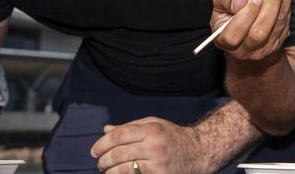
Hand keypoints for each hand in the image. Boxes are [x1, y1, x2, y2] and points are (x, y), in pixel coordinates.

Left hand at [91, 117, 209, 173]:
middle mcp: (154, 145)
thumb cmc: (174, 136)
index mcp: (151, 129)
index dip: (103, 143)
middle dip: (104, 160)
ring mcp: (158, 163)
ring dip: (110, 172)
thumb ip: (130, 126)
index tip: (94, 150)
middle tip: (99, 163)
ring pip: (124, 169)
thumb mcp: (155, 125)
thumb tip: (106, 129)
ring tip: (106, 171)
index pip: (120, 134)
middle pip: (119, 152)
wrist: (199, 152)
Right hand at [210, 0, 291, 60]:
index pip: (232, 35)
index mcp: (224, 40)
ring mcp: (262, 48)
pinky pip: (285, 23)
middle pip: (258, 34)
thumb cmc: (230, 11)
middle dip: (268, 9)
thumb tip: (242, 0)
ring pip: (276, 29)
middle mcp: (244, 50)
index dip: (246, 15)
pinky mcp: (277, 42)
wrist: (244, 25)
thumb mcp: (222, 1)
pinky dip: (286, 3)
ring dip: (280, 5)